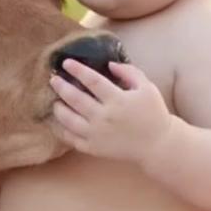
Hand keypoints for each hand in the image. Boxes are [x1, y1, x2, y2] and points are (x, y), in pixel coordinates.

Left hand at [49, 59, 172, 163]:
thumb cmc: (153, 114)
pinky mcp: (94, 148)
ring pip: (68, 120)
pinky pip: (72, 139)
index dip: (78, 70)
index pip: (92, 80)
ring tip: (56, 101)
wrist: (157, 145)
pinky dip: (63, 130)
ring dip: (59, 108)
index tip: (66, 62)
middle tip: (53, 79)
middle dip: (61, 87)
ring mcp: (97, 134)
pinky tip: (61, 122)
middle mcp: (104, 117)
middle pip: (75, 99)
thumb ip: (129, 72)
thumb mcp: (147, 88)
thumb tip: (109, 64)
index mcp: (117, 100)